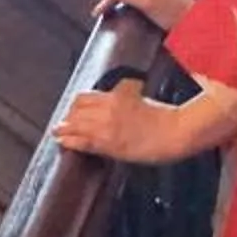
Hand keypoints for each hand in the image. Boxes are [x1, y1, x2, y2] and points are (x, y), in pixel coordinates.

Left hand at [52, 84, 176, 162]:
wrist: (177, 131)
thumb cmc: (166, 118)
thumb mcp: (143, 98)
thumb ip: (126, 95)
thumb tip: (119, 93)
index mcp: (117, 95)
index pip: (85, 98)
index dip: (75, 106)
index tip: (74, 112)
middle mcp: (108, 108)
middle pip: (77, 110)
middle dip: (69, 117)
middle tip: (65, 124)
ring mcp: (108, 126)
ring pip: (76, 124)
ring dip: (65, 129)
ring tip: (58, 133)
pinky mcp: (110, 143)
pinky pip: (83, 141)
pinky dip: (70, 141)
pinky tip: (63, 142)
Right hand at [98, 0, 193, 29]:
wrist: (197, 28)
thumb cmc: (176, 15)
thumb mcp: (148, 4)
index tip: (98, 11)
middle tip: (101, 12)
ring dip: (125, 3)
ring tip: (110, 12)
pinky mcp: (167, 0)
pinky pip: (146, 0)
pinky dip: (136, 7)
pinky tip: (129, 12)